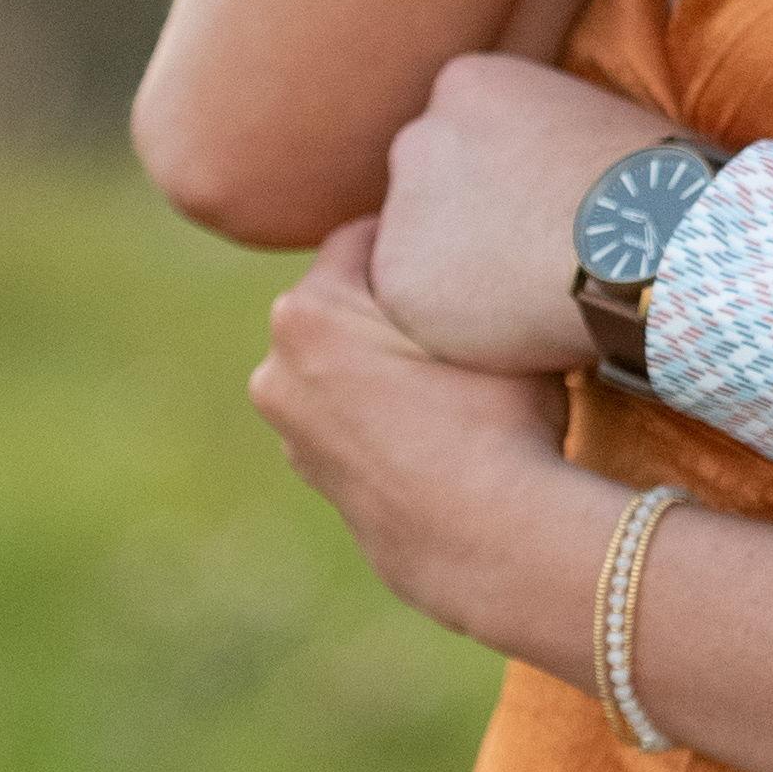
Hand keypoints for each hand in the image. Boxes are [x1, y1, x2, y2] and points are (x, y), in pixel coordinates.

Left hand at [249, 223, 594, 656]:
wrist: (488, 539)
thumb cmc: (494, 418)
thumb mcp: (487, 317)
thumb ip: (463, 272)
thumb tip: (483, 243)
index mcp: (307, 313)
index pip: (362, 237)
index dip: (419, 232)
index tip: (462, 240)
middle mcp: (278, 368)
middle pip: (343, 300)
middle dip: (392, 298)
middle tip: (462, 304)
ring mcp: (291, 431)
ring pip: (341, 361)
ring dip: (381, 356)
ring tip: (452, 371)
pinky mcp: (315, 476)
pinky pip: (348, 414)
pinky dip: (381, 408)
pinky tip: (438, 422)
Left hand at [377, 52, 664, 368]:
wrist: (646, 238)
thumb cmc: (650, 180)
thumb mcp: (593, 117)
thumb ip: (546, 135)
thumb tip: (556, 169)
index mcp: (468, 84)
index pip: (462, 132)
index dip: (502, 177)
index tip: (538, 206)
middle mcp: (419, 137)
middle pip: (429, 184)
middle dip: (467, 218)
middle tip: (528, 252)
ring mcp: (403, 209)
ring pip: (419, 248)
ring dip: (461, 271)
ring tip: (532, 290)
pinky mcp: (397, 280)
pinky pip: (420, 307)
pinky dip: (457, 324)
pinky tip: (516, 320)